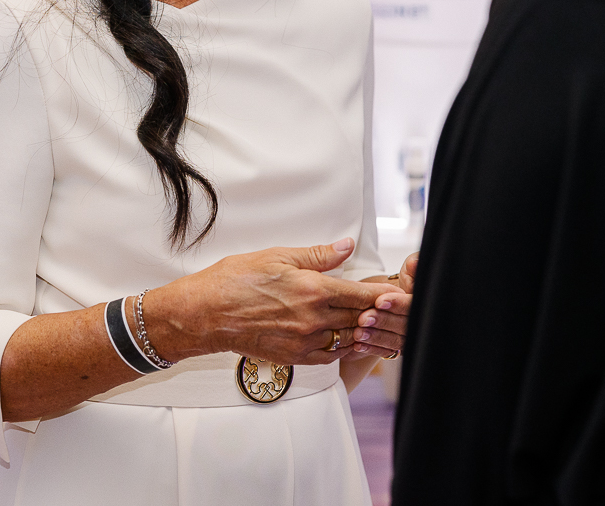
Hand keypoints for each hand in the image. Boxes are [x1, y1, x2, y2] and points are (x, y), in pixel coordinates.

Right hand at [142, 238, 404, 365]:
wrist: (205, 313)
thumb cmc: (235, 280)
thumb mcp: (278, 256)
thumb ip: (318, 255)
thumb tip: (346, 247)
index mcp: (313, 290)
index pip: (364, 295)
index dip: (385, 294)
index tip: (398, 292)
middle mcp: (313, 319)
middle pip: (361, 317)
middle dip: (378, 312)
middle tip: (392, 307)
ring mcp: (305, 341)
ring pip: (349, 338)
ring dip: (363, 331)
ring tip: (374, 322)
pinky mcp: (294, 357)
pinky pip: (330, 355)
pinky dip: (343, 346)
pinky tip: (346, 337)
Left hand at [347, 251, 417, 359]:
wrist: (390, 300)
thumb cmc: (403, 281)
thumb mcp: (410, 269)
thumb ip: (414, 264)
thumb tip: (414, 262)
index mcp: (424, 302)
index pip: (413, 306)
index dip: (398, 304)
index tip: (379, 301)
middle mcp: (420, 322)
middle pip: (404, 325)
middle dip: (383, 321)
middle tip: (363, 318)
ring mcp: (408, 337)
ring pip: (395, 341)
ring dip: (375, 337)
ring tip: (358, 333)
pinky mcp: (396, 348)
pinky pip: (386, 352)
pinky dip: (371, 349)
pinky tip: (357, 345)